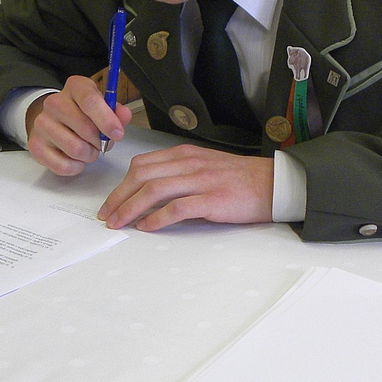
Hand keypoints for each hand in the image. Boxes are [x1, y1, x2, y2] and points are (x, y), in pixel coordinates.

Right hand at [26, 75, 132, 175]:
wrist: (54, 121)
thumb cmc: (83, 114)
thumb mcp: (103, 106)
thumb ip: (116, 112)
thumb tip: (124, 115)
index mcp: (75, 87)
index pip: (90, 100)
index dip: (107, 120)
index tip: (117, 134)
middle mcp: (54, 102)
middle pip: (85, 128)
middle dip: (100, 142)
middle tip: (101, 143)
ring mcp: (42, 123)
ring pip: (75, 149)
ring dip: (89, 155)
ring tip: (89, 150)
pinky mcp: (35, 145)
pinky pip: (63, 165)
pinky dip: (76, 167)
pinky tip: (76, 159)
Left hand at [98, 144, 273, 231]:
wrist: (274, 183)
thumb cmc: (240, 179)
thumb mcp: (205, 167)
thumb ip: (179, 174)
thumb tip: (150, 193)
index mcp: (185, 154)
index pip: (142, 164)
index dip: (122, 184)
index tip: (110, 202)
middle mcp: (190, 163)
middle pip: (142, 176)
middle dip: (119, 197)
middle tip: (107, 216)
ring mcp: (201, 180)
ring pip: (154, 190)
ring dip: (131, 208)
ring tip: (119, 224)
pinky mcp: (212, 199)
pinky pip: (177, 207)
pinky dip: (157, 217)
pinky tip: (147, 227)